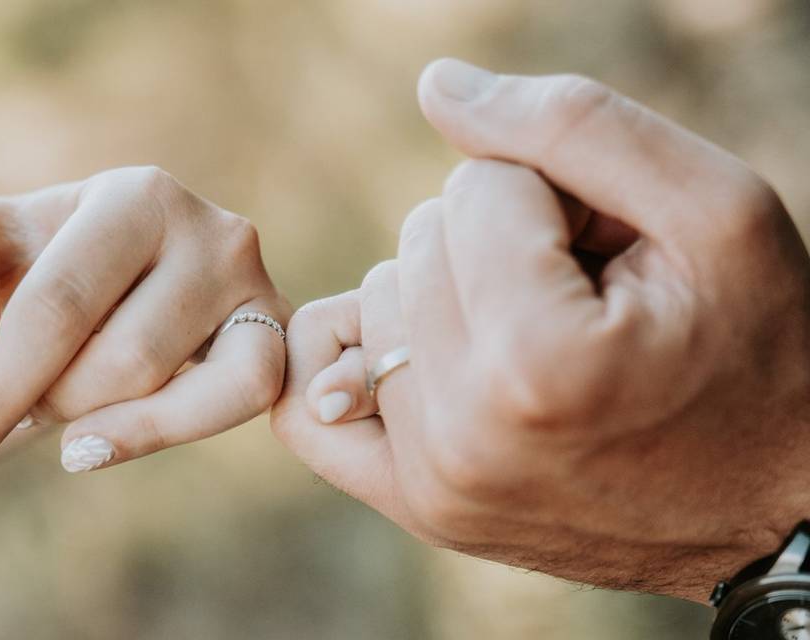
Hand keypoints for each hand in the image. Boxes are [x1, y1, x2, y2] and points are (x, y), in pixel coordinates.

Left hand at [0, 166, 288, 470]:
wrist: (95, 288)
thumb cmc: (30, 264)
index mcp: (141, 195)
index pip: (66, 302)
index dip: (2, 381)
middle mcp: (217, 232)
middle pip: (124, 358)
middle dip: (56, 401)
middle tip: (22, 406)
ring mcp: (260, 287)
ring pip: (188, 387)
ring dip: (109, 422)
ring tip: (68, 428)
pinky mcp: (280, 338)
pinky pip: (243, 399)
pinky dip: (174, 428)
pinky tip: (106, 445)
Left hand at [271, 59, 809, 601]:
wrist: (772, 504)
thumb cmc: (760, 350)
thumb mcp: (713, 212)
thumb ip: (572, 125)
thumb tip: (435, 87)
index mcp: (537, 362)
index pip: (476, 188)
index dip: (553, 196)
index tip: (612, 255)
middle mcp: (463, 435)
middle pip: (416, 244)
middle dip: (499, 244)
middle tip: (579, 298)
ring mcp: (432, 483)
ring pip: (377, 302)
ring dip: (449, 296)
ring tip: (538, 339)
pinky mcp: (418, 508)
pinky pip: (312, 410)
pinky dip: (344, 355)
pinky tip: (402, 344)